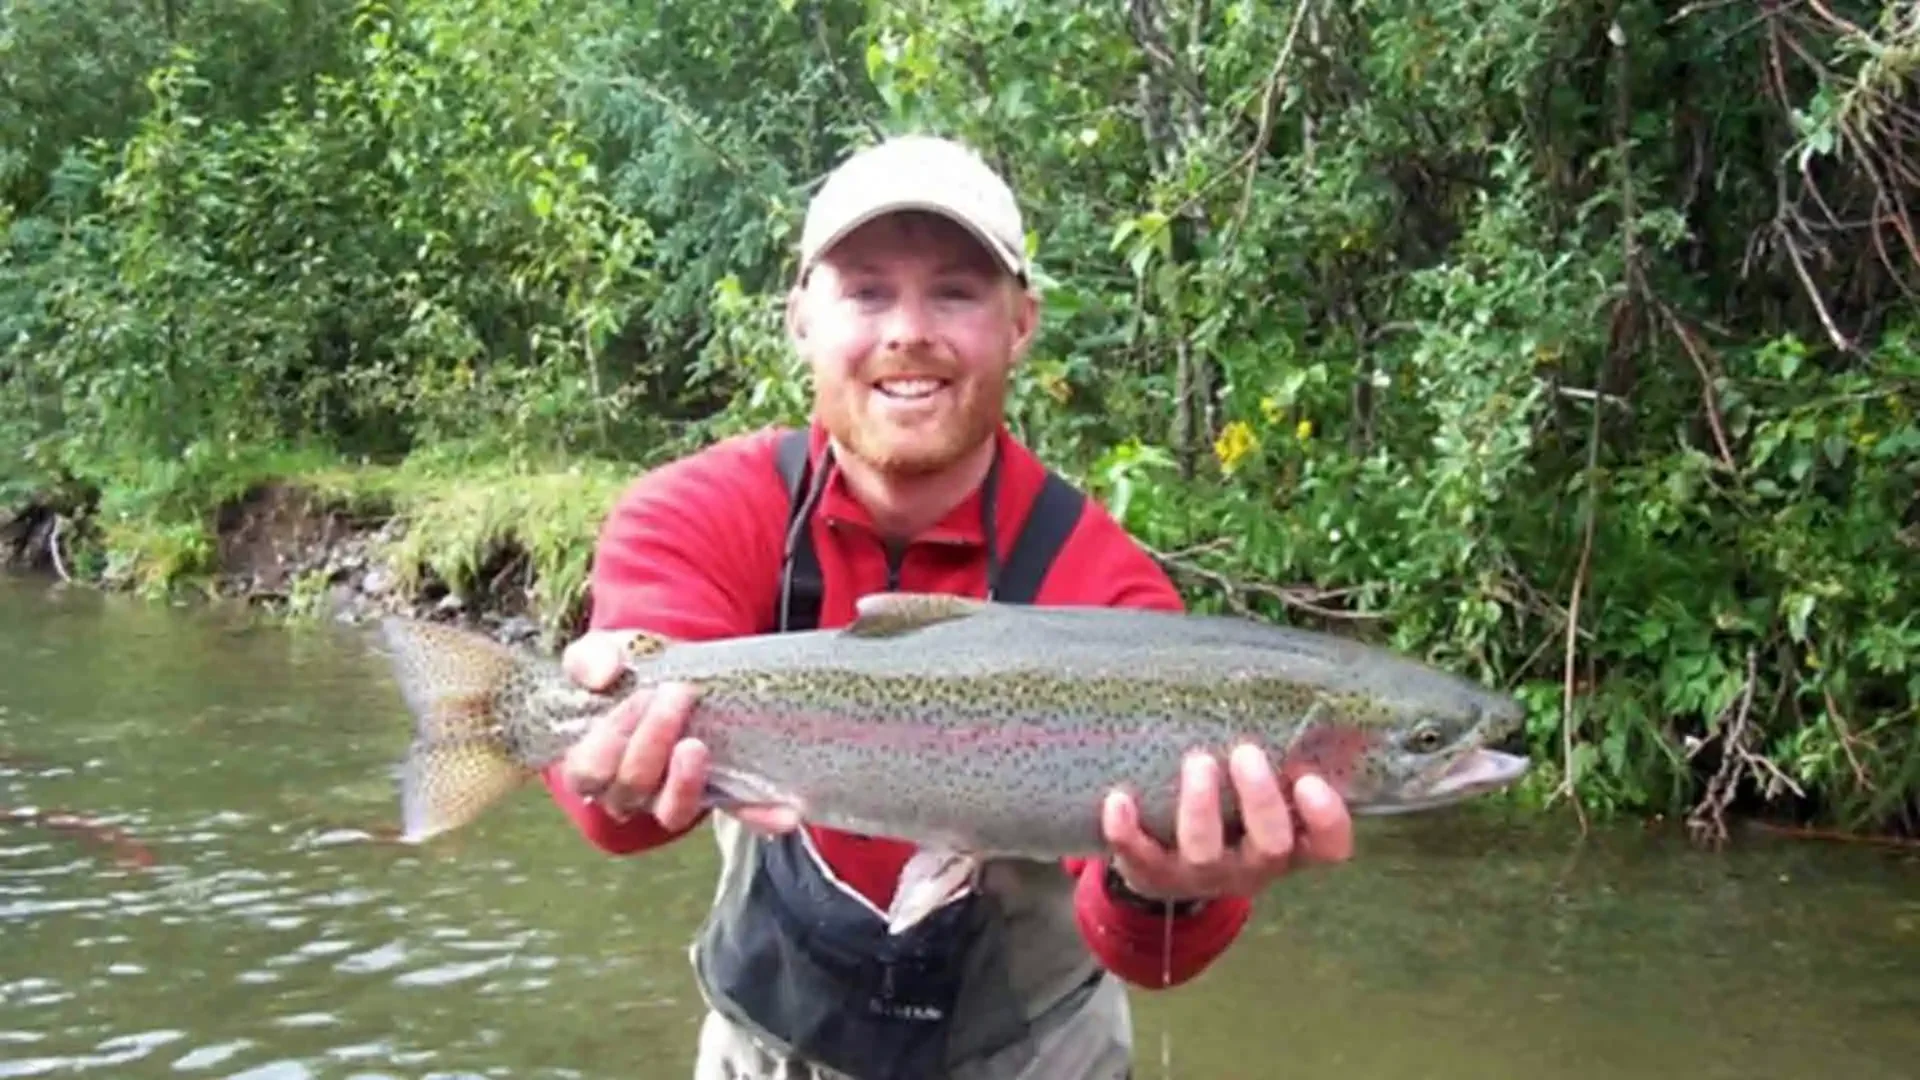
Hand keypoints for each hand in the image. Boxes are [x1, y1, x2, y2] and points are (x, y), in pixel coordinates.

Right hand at [554, 629, 799, 835]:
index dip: (611, 739)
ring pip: (672, 813)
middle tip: (678, 695)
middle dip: (652, 741)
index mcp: (594, 762)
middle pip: (632, 787)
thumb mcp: (606, 653)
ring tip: (697, 747)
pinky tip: (786, 813)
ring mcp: (674, 796)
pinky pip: (737, 813)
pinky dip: (760, 816)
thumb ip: (591, 659)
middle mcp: (630, 790)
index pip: (590, 771)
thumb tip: (601, 674)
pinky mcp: (720, 795)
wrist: (671, 668)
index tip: (640, 696)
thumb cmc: (628, 669)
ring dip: (684, 784)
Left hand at [1101, 743, 1352, 901]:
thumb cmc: (1232, 815)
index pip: (1327, 847)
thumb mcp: (1264, 795)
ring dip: (1200, 806)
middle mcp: (1251, 867)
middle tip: (1245, 752)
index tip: (1309, 779)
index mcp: (1289, 847)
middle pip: (1270, 845)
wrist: (1170, 868)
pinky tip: (1119, 799)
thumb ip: (1286, 758)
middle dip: (1260, 799)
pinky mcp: (1154, 874)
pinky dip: (1127, 830)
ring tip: (1197, 760)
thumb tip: (1310, 691)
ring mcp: (1202, 875)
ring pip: (1205, 852)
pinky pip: (1139, 857)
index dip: (1326, 820)